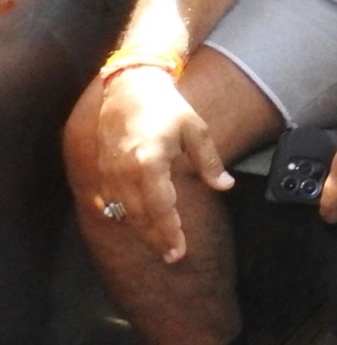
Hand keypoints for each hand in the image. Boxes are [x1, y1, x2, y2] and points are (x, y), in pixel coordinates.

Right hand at [94, 68, 233, 262]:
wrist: (130, 89)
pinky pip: (111, 202)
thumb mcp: (196, 130)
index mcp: (150, 161)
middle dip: (156, 238)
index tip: (179, 250)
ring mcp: (110, 171)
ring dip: (141, 231)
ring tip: (159, 245)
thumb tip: (225, 185)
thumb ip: (209, 162)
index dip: (169, 232)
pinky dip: (124, 216)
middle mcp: (125, 170)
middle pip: (140, 216)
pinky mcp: (102, 170)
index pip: (160, 207)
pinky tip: (136, 226)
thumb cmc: (166, 107)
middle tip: (172, 255)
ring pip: (125, 212)